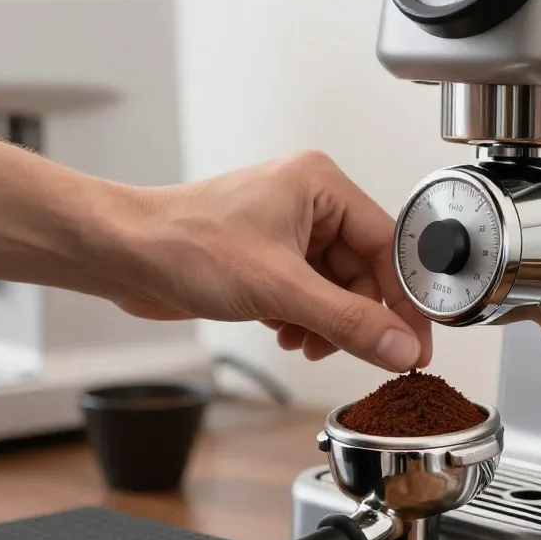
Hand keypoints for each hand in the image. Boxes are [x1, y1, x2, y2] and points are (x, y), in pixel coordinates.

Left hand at [112, 151, 432, 371]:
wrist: (123, 254)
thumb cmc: (184, 244)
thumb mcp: (279, 289)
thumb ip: (347, 321)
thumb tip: (399, 346)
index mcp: (321, 185)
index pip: (388, 246)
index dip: (405, 300)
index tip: (416, 342)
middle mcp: (309, 203)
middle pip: (364, 273)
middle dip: (358, 318)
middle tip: (363, 354)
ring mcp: (287, 233)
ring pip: (336, 290)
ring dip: (329, 325)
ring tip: (309, 343)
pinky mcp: (268, 260)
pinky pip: (309, 296)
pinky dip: (305, 322)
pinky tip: (287, 334)